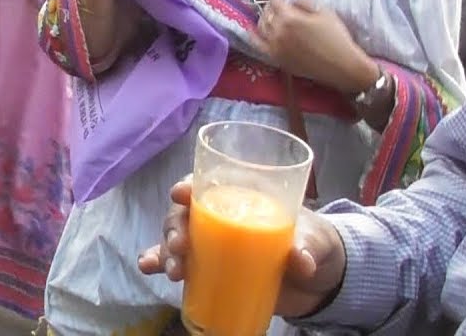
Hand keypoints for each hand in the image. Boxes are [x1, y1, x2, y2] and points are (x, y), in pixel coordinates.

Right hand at [137, 178, 346, 319]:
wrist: (317, 280)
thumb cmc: (310, 241)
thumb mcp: (313, 240)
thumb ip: (307, 247)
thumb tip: (301, 261)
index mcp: (240, 200)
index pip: (207, 185)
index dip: (189, 186)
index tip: (181, 194)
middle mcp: (218, 220)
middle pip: (185, 215)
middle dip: (175, 227)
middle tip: (181, 246)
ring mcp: (211, 247)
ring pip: (176, 240)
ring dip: (166, 251)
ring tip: (173, 270)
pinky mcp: (209, 272)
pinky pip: (179, 264)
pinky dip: (159, 263)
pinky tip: (148, 268)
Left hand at [258, 0, 378, 93]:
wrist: (341, 65)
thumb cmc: (336, 37)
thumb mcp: (324, 12)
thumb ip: (304, 2)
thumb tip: (291, 0)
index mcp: (290, 18)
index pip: (276, 1)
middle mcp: (278, 32)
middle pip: (267, 13)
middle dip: (271, 6)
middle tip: (278, 5)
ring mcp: (275, 46)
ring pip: (261, 27)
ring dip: (264, 18)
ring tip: (270, 16)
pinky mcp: (276, 58)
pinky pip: (258, 45)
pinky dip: (255, 36)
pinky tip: (255, 31)